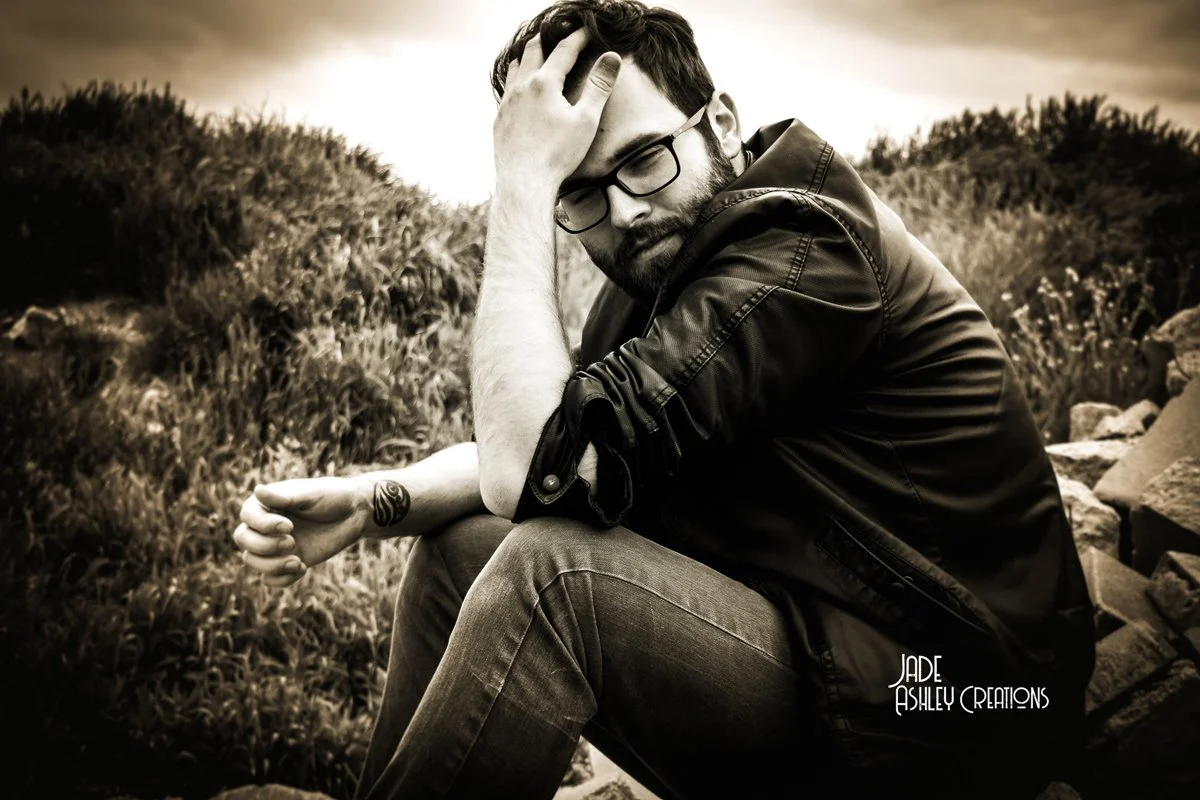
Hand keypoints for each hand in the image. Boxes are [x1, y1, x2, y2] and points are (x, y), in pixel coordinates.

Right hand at [233, 476, 371, 586]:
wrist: (354, 514)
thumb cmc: (332, 496)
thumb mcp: (310, 494)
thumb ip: (284, 497)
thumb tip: (257, 489)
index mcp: (266, 504)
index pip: (247, 517)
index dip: (263, 525)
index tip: (289, 526)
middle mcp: (265, 525)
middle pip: (244, 540)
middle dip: (264, 546)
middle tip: (292, 542)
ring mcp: (274, 545)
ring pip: (253, 561)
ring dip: (272, 566)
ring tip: (298, 562)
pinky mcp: (287, 561)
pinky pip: (270, 579)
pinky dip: (282, 579)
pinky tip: (302, 568)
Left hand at [493, 27, 621, 190]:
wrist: (524, 183)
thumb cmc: (558, 154)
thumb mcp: (586, 120)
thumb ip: (599, 86)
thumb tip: (612, 57)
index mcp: (544, 83)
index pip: (564, 50)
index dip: (578, 38)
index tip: (587, 30)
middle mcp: (522, 87)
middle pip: (533, 52)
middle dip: (547, 39)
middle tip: (557, 33)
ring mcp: (507, 103)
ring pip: (514, 69)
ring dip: (526, 56)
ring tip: (533, 53)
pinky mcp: (499, 120)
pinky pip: (506, 91)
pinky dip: (514, 80)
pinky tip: (518, 88)